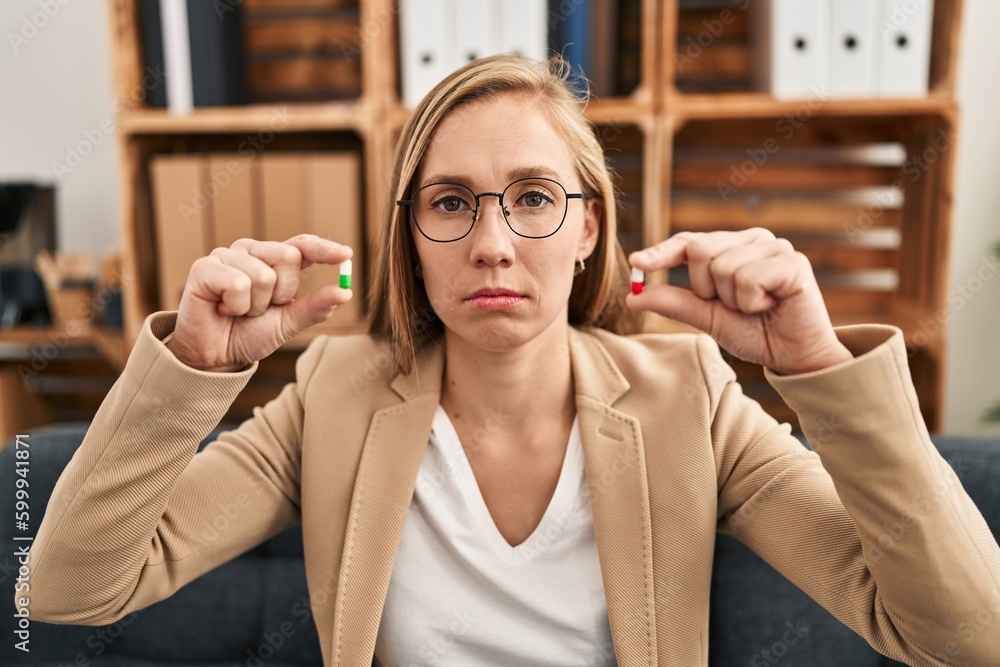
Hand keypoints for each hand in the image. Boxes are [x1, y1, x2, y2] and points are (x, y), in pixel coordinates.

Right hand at [165, 234, 352, 371]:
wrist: (214, 358)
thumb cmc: (248, 334)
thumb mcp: (288, 323)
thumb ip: (315, 307)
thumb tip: (345, 291)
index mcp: (273, 260)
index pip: (303, 245)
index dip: (324, 248)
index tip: (346, 255)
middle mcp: (251, 251)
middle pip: (288, 256)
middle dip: (282, 293)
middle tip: (261, 309)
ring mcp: (227, 256)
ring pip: (263, 275)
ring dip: (255, 306)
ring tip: (238, 311)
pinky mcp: (204, 267)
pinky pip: (238, 283)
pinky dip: (236, 306)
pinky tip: (223, 309)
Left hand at [626, 229, 852, 374]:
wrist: (794, 355)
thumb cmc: (754, 333)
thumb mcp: (707, 318)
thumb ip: (674, 303)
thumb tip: (633, 296)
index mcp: (731, 247)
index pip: (688, 242)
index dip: (661, 252)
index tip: (636, 263)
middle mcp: (753, 239)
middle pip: (699, 251)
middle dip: (706, 288)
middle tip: (733, 305)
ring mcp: (775, 247)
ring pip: (722, 268)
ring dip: (732, 300)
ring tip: (756, 306)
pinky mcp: (792, 262)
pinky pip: (747, 279)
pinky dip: (751, 302)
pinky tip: (771, 305)